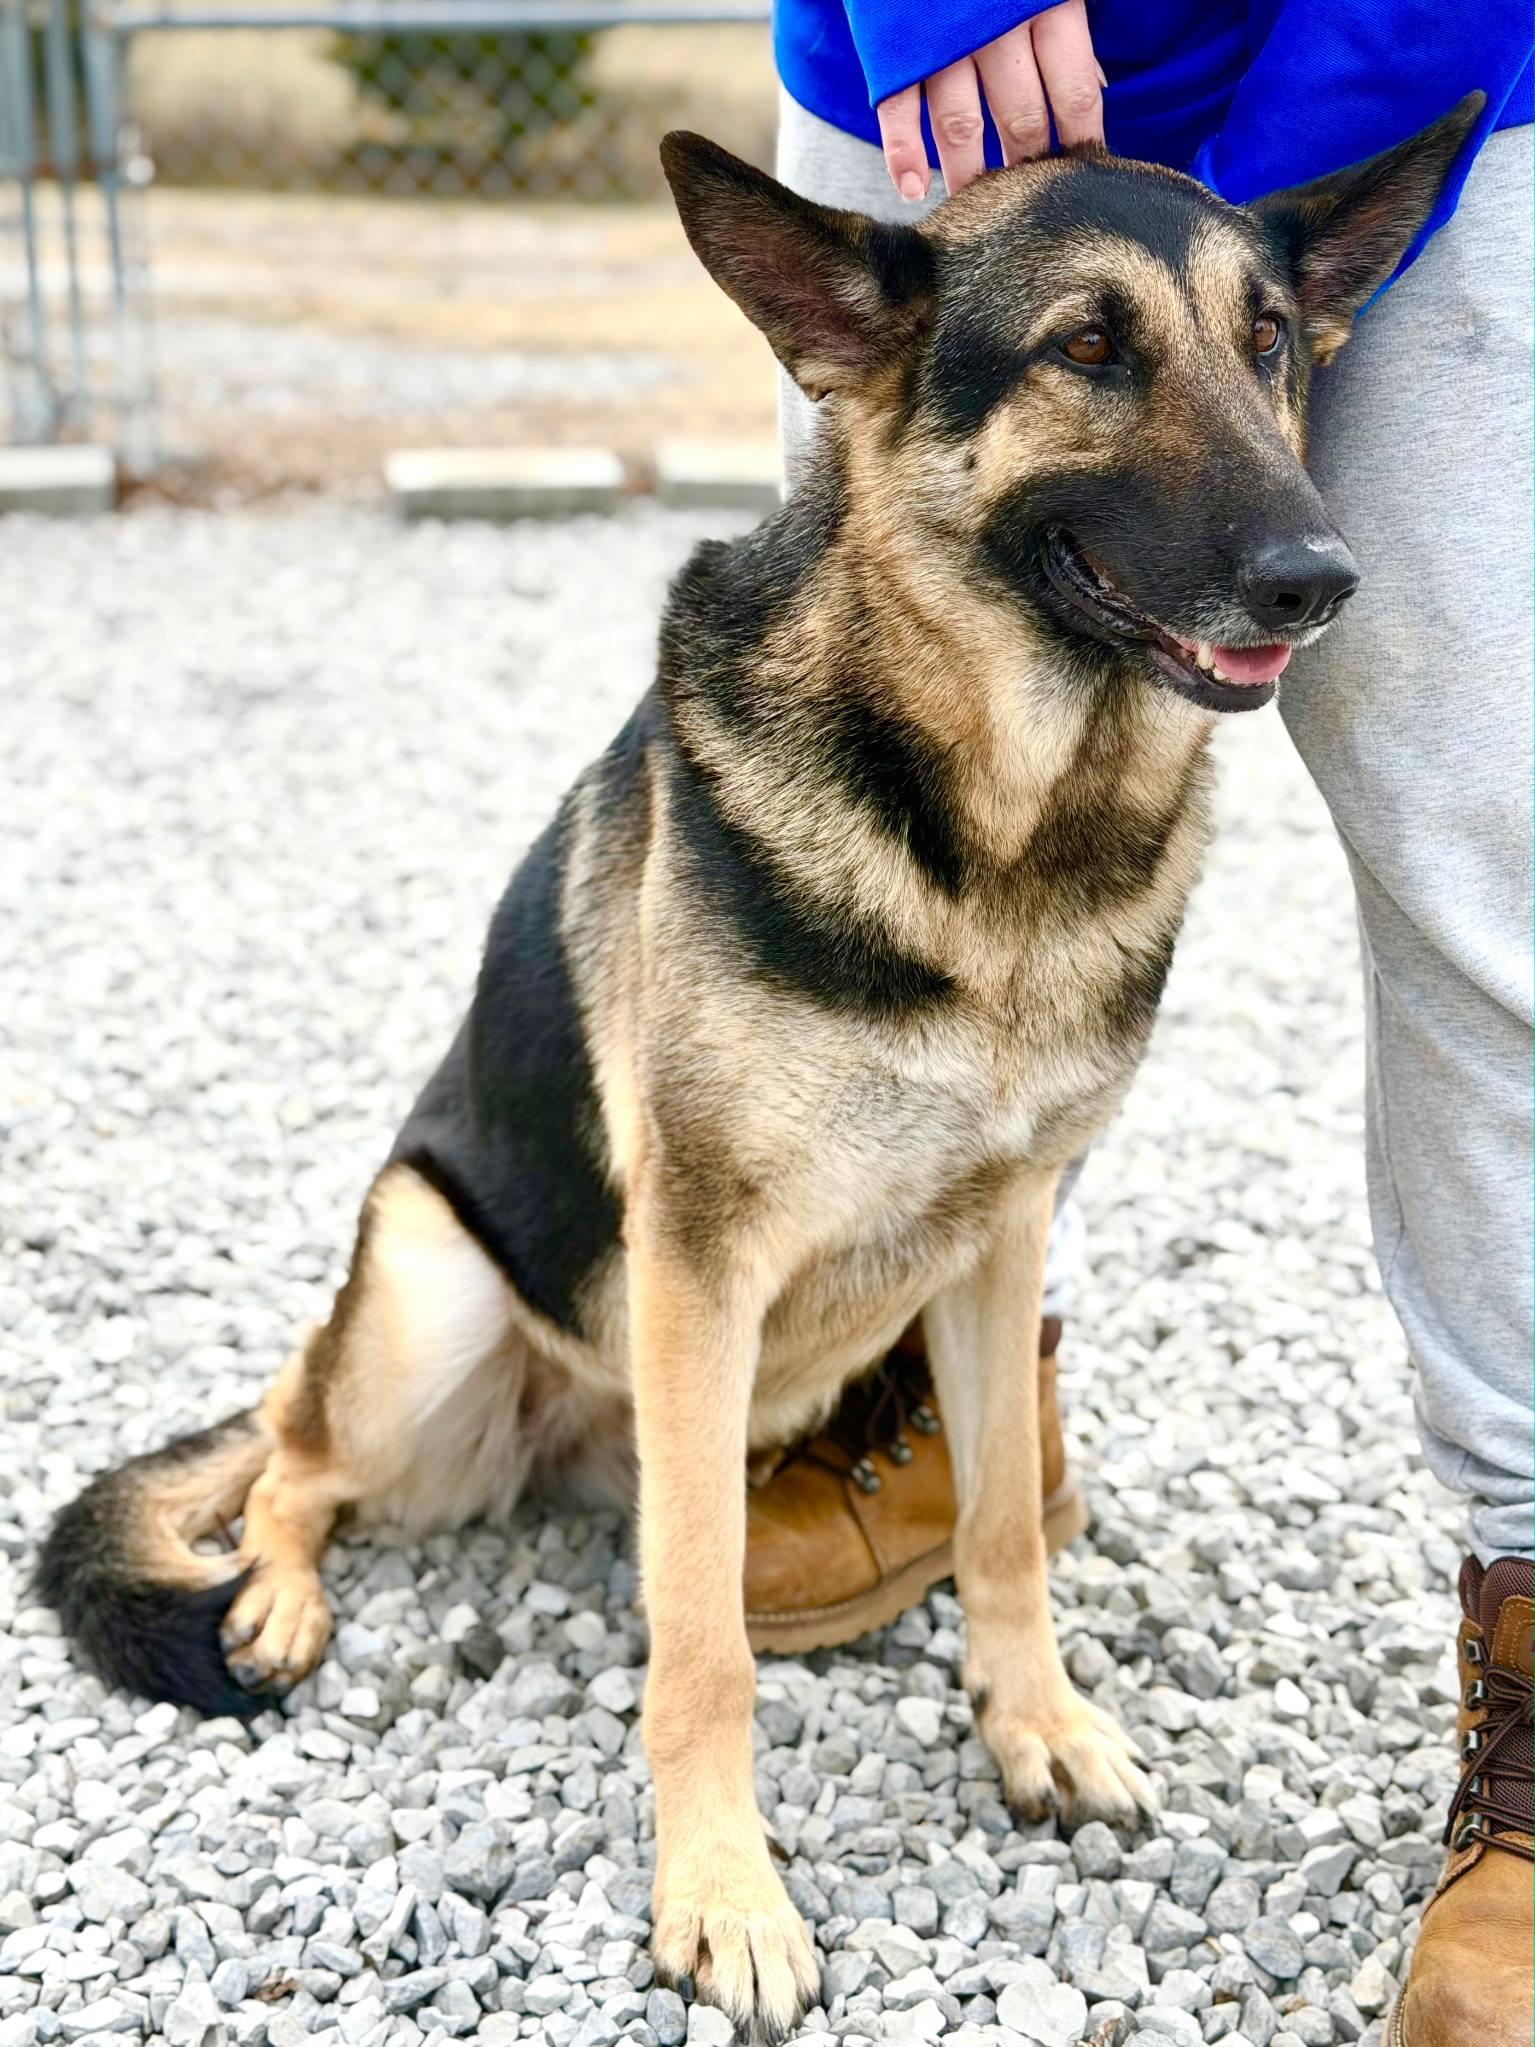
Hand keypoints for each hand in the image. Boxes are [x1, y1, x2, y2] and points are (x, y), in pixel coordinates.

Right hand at [875, 0, 1104, 200]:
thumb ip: (1068, 28)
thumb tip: (1091, 92)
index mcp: (1048, 4)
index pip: (1076, 95)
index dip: (1082, 143)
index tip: (1085, 178)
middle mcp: (996, 29)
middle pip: (1022, 122)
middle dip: (1029, 170)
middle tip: (1031, 206)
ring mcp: (941, 42)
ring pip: (961, 128)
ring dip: (970, 176)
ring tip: (977, 210)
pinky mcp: (895, 49)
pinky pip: (899, 112)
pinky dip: (902, 156)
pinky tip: (913, 191)